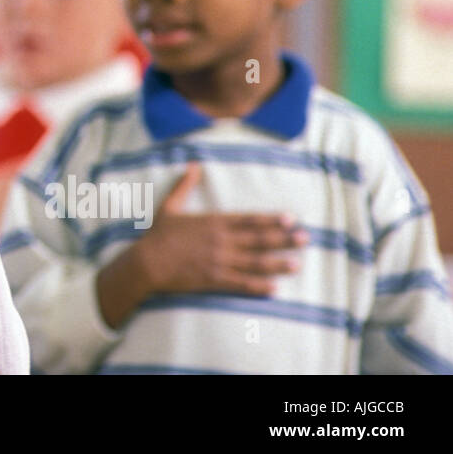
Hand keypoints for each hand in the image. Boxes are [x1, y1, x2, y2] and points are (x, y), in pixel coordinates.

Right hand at [137, 163, 307, 296]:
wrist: (148, 262)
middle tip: (305, 239)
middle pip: (259, 239)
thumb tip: (192, 165)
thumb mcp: (170, 206)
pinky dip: (259, 286)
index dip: (271, 220)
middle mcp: (221, 240)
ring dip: (278, 263)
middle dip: (284, 239)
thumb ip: (184, 186)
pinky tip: (275, 288)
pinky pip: (242, 283)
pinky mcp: (214, 279)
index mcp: (213, 222)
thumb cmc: (158, 235)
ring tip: (297, 264)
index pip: (249, 219)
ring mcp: (220, 261)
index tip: (291, 219)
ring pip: (255, 262)